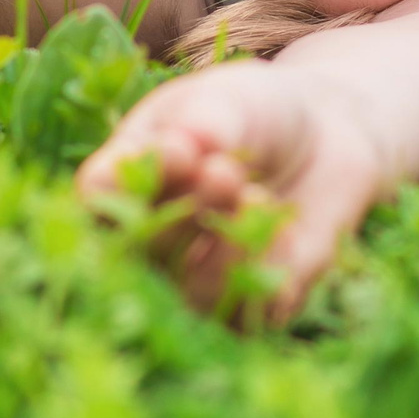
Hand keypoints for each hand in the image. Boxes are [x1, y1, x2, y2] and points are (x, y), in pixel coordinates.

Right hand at [75, 60, 388, 324]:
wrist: (321, 132)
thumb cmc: (252, 112)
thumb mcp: (226, 103)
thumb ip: (201, 127)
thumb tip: (175, 152)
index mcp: (124, 181)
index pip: (97, 200)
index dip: (126, 188)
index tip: (178, 150)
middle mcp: (149, 241)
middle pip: (139, 256)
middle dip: (182, 216)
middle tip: (224, 172)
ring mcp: (194, 281)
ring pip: (193, 297)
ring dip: (227, 251)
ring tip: (257, 196)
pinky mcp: (248, 307)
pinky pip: (252, 314)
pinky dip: (271, 271)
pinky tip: (287, 229)